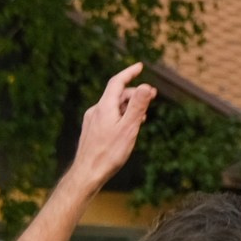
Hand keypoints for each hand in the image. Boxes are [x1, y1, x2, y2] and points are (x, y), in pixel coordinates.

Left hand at [68, 64, 155, 190]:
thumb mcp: (128, 128)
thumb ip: (137, 106)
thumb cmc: (109, 153)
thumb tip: (146, 86)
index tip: (140, 66)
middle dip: (135, 92)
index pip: (117, 82)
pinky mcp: (92, 130)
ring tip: (144, 115)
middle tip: (153, 96)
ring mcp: (92, 120)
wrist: (87, 174)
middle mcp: (96, 110)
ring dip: (129, 106)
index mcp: (105, 107)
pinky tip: (128, 127)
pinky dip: (121, 115)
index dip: (129, 72)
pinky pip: (108, 115)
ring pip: (113, 106)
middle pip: (117, 94)